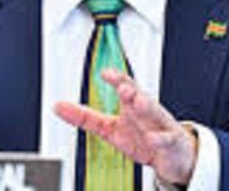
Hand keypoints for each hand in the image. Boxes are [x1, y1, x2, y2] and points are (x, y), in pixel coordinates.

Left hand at [54, 69, 197, 184]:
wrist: (171, 156)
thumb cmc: (141, 136)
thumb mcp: (109, 129)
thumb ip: (85, 117)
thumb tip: (58, 106)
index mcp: (132, 104)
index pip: (125, 85)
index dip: (116, 78)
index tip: (105, 73)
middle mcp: (147, 110)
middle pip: (140, 95)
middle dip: (132, 90)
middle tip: (122, 86)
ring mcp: (160, 124)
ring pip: (155, 113)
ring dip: (147, 107)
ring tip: (138, 102)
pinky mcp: (170, 142)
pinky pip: (166, 139)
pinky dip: (159, 139)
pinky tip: (152, 138)